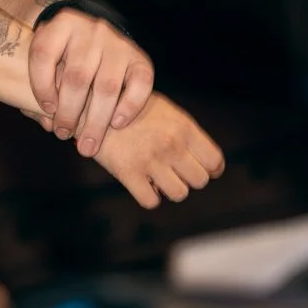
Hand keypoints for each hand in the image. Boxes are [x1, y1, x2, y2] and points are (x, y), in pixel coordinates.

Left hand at [30, 10, 152, 157]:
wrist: (97, 29)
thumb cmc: (66, 51)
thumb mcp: (49, 56)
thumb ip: (42, 85)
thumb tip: (47, 123)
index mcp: (61, 25)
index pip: (43, 54)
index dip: (40, 86)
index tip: (47, 110)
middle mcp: (91, 31)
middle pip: (77, 77)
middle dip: (69, 114)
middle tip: (63, 134)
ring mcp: (117, 43)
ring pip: (106, 87)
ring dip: (96, 122)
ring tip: (88, 146)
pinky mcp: (140, 57)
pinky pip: (140, 84)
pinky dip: (129, 107)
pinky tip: (117, 124)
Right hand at [91, 91, 223, 209]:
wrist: (93, 105)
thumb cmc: (131, 108)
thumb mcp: (166, 110)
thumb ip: (186, 132)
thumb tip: (203, 160)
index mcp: (184, 127)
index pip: (214, 161)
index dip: (212, 169)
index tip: (202, 170)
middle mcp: (172, 145)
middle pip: (200, 180)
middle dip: (189, 178)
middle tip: (175, 171)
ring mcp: (151, 161)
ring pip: (179, 194)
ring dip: (170, 189)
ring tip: (159, 178)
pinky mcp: (128, 174)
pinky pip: (151, 201)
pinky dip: (149, 197)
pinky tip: (142, 184)